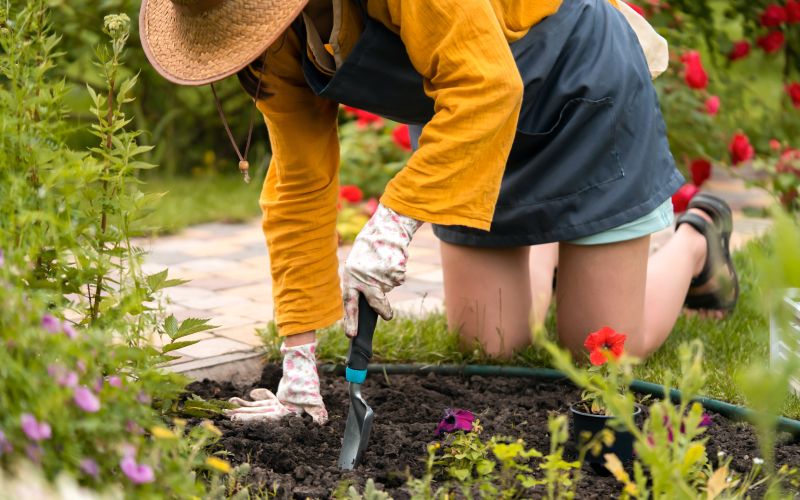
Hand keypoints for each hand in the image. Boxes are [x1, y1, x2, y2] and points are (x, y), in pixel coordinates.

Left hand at [224, 342, 326, 423]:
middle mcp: (277, 413)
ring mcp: (275, 407)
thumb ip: (317, 412)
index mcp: (283, 414)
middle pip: (255, 414)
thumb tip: (322, 422)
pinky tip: (241, 398)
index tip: (234, 419)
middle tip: (224, 415)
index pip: (263, 418)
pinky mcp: (274, 401)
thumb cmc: (311, 391)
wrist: (311, 378)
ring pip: (254, 409)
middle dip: (239, 415)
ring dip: (241, 408)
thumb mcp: (314, 402)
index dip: (248, 419)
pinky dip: (251, 400)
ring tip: (226, 407)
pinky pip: (260, 402)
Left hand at [343, 204, 422, 336]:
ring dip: (388, 280)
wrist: (383, 230)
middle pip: (375, 300)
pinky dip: (396, 273)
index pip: (349, 302)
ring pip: (388, 288)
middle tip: (387, 317)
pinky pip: (397, 279)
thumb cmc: (367, 252)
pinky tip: (390, 261)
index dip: (350, 319)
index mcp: (351, 277)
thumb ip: (359, 286)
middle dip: (381, 309)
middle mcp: (365, 277)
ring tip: (383, 264)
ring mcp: (381, 274)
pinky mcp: (395, 270)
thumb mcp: (356, 267)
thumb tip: (369, 308)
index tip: (351, 334)